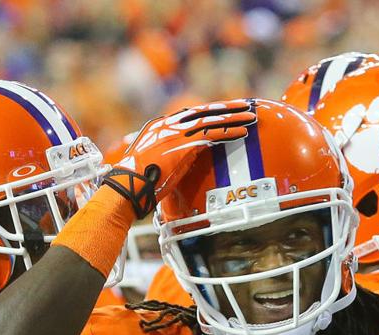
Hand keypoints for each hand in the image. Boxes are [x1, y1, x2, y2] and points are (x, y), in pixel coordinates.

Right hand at [105, 101, 256, 216]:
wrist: (128, 185)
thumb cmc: (136, 182)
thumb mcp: (151, 164)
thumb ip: (165, 157)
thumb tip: (177, 164)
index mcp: (159, 127)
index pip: (189, 114)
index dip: (209, 111)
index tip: (223, 110)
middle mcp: (169, 125)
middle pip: (203, 111)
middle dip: (226, 107)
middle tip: (244, 105)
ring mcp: (177, 133)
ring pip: (211, 120)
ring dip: (234, 118)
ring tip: (251, 117)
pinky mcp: (184, 145)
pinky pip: (212, 135)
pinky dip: (229, 132)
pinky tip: (242, 133)